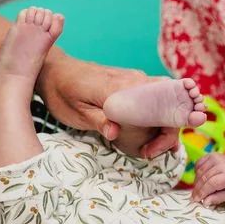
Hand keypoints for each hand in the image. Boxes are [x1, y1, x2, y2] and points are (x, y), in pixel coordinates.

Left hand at [35, 53, 178, 157]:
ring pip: (164, 102)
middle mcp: (135, 80)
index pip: (158, 110)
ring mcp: (136, 79)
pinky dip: (158, 117)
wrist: (56, 70)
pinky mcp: (133, 82)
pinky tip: (156, 134)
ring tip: (155, 148)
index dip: (162, 135)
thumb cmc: (62, 92)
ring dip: (165, 126)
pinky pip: (154, 99)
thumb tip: (114, 133)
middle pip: (168, 106)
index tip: (148, 152)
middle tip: (150, 153)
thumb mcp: (75, 113)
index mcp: (122, 88)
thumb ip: (97, 121)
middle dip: (168, 133)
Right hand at [191, 154, 224, 206]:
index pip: (212, 183)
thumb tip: (205, 202)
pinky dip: (197, 172)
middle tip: (194, 197)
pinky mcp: (211, 154)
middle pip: (204, 178)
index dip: (202, 192)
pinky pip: (198, 164)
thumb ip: (217, 198)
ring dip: (196, 182)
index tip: (196, 199)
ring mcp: (216, 157)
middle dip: (197, 189)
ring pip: (199, 172)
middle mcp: (223, 163)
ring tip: (199, 189)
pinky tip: (201, 178)